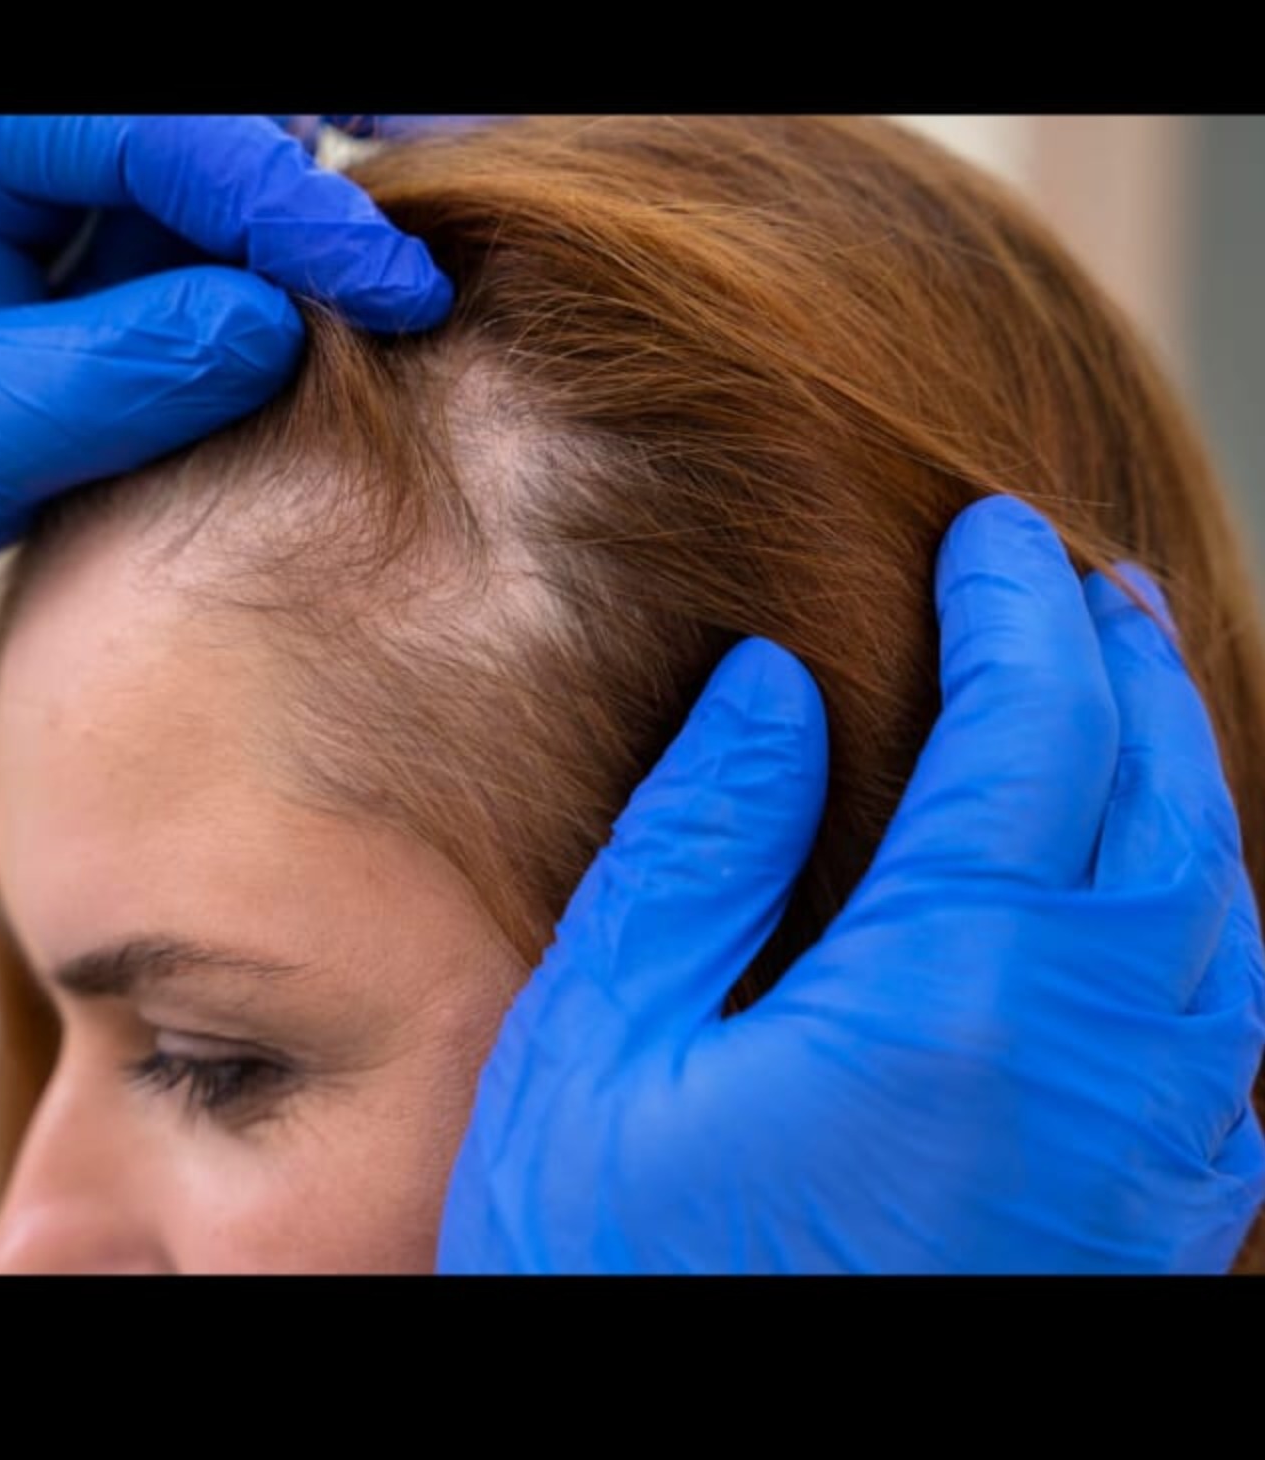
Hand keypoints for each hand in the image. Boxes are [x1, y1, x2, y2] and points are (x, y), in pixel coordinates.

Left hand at [0, 115, 452, 596]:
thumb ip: (126, 373)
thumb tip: (279, 322)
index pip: (158, 131)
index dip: (292, 212)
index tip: (399, 294)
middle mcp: (28, 109)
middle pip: (222, 111)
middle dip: (328, 169)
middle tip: (442, 225)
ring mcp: (86, 142)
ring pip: (250, 129)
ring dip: (340, 178)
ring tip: (427, 237)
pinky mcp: (128, 185)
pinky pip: (245, 169)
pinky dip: (319, 203)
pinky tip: (386, 235)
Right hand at [439, 495, 1264, 1272]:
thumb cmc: (618, 1273)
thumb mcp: (605, 1044)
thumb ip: (700, 846)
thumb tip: (775, 687)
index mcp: (949, 1000)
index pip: (1032, 737)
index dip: (1017, 613)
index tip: (992, 534)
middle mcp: (1093, 1068)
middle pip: (1159, 802)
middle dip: (1120, 666)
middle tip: (1076, 580)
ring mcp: (1147, 1158)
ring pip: (1220, 909)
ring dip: (1176, 772)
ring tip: (1120, 693)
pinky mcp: (1151, 1227)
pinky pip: (1224, 1018)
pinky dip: (1196, 901)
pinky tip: (1141, 877)